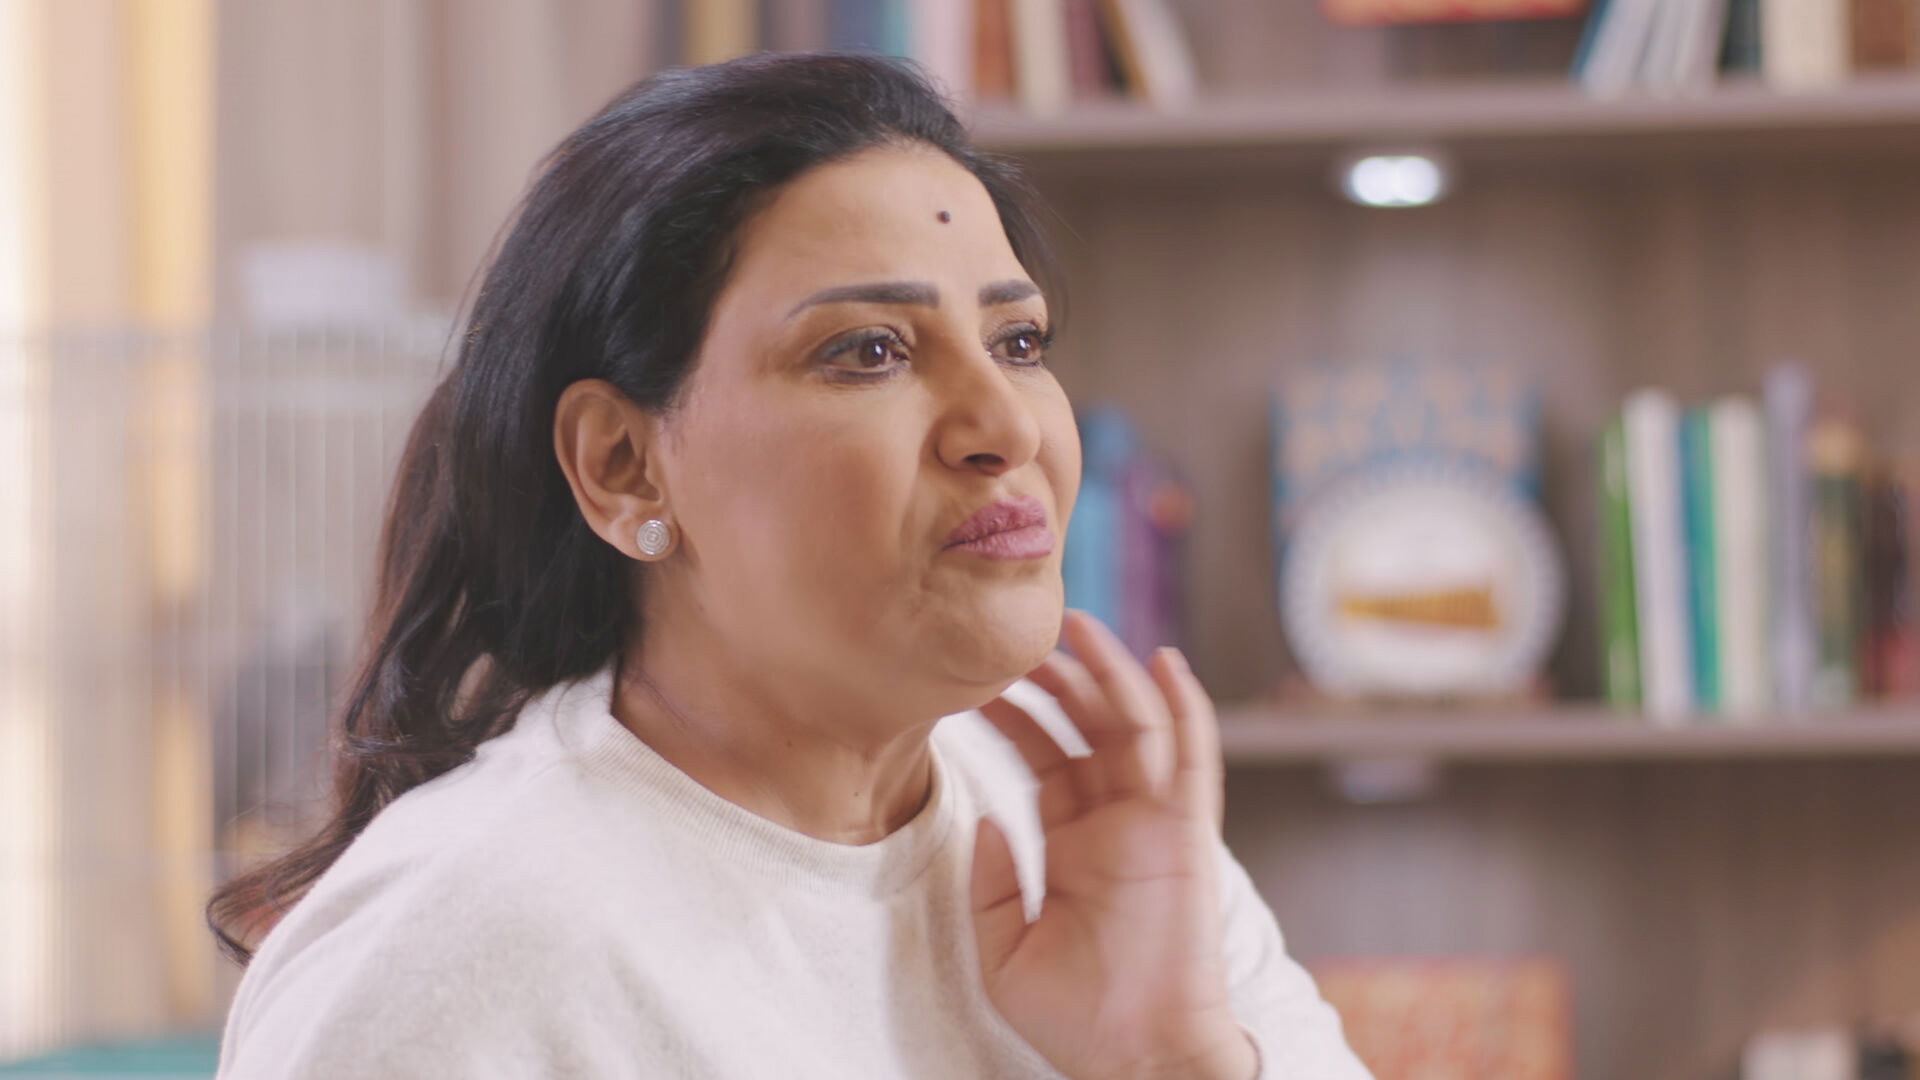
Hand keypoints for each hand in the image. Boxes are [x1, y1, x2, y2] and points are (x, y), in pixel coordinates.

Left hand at [968, 610, 1256, 1079]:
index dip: (1014, 719)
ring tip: (1075, 625)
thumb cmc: (1077, 1016)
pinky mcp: (1187, 832)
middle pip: (1087, 730)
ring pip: (1134, 727)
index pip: (1044, 760)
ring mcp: (1153, 823)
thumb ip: (989, 884)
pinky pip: (1191, 757)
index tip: (972, 684)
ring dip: (1108, 673)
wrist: (1135, 1056)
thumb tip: (985, 819)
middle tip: (1015, 640)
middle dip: (1055, 681)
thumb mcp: (1002, 950)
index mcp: (1072, 845)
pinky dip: (1183, 706)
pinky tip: (1162, 661)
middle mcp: (1115, 823)